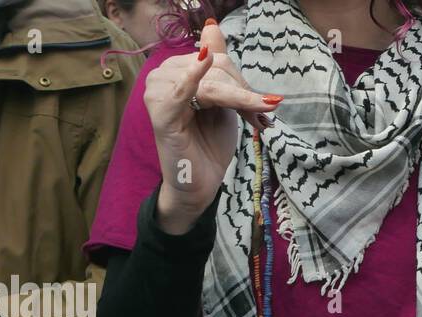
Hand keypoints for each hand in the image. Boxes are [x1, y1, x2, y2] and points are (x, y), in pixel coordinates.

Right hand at [146, 19, 280, 233]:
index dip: (243, 84)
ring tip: (252, 120)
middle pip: (217, 68)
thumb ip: (218, 67)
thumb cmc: (209, 144)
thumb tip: (212, 27)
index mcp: (177, 70)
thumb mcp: (221, 101)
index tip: (263, 107)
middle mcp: (163, 75)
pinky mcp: (160, 112)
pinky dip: (195, 77)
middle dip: (243, 93)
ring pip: (211, 82)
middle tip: (260, 119)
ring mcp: (158, 92)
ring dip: (236, 99)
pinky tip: (205, 62)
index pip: (219, 60)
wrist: (200, 184)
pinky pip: (182, 90)